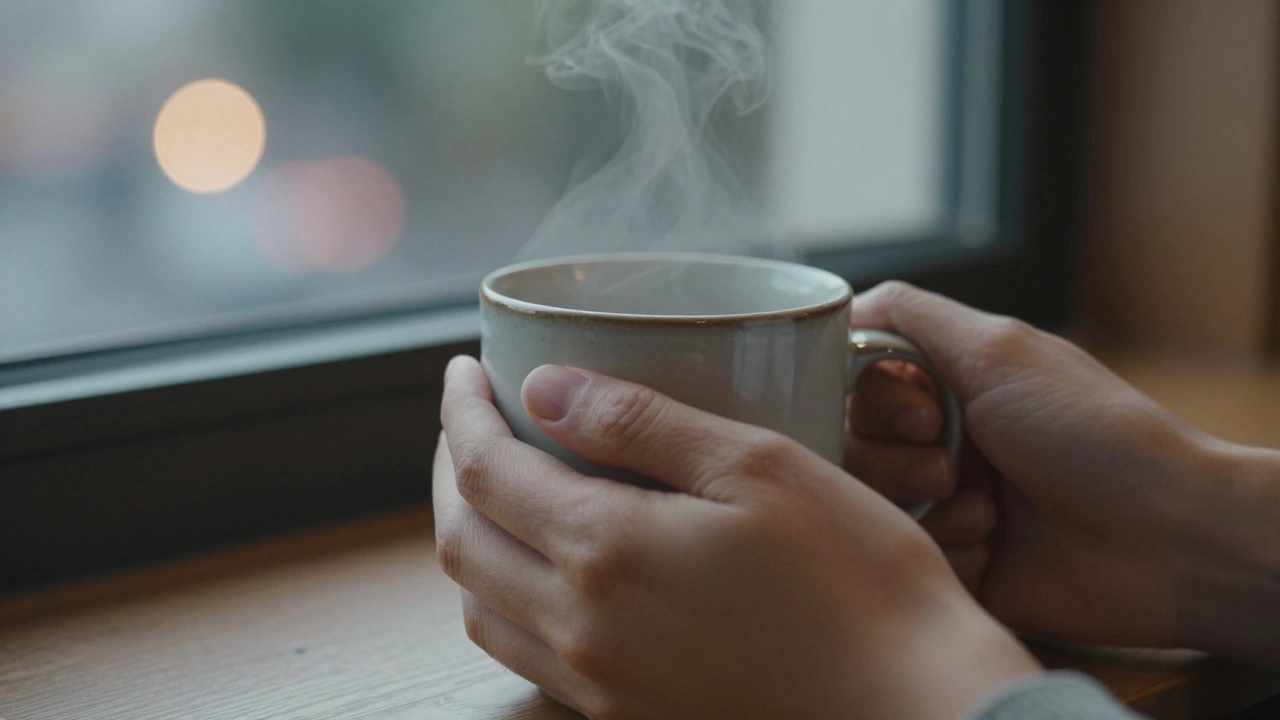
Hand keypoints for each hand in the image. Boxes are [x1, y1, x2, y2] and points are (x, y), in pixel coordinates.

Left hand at [434, 356, 1037, 718]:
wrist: (914, 703)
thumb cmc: (857, 577)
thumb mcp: (756, 465)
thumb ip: (638, 422)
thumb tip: (544, 388)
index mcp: (606, 552)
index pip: (484, 469)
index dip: (459, 412)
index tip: (464, 371)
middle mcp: (582, 627)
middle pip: (460, 541)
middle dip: (449, 469)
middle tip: (472, 420)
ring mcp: (600, 682)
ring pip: (479, 606)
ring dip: (468, 536)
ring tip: (496, 485)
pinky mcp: (626, 714)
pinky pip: (524, 654)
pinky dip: (504, 596)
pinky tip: (544, 565)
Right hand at [847, 281, 1279, 662]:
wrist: (1165, 537)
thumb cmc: (1090, 434)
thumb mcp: (997, 348)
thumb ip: (909, 314)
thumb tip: (845, 305)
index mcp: (952, 385)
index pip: (858, 385)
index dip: (875, 402)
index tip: (923, 412)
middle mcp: (944, 440)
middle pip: (852, 446)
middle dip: (894, 458)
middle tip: (948, 463)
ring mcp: (949, 504)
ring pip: (871, 505)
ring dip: (922, 506)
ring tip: (982, 511)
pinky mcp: (958, 563)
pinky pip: (908, 556)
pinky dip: (947, 551)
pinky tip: (993, 547)